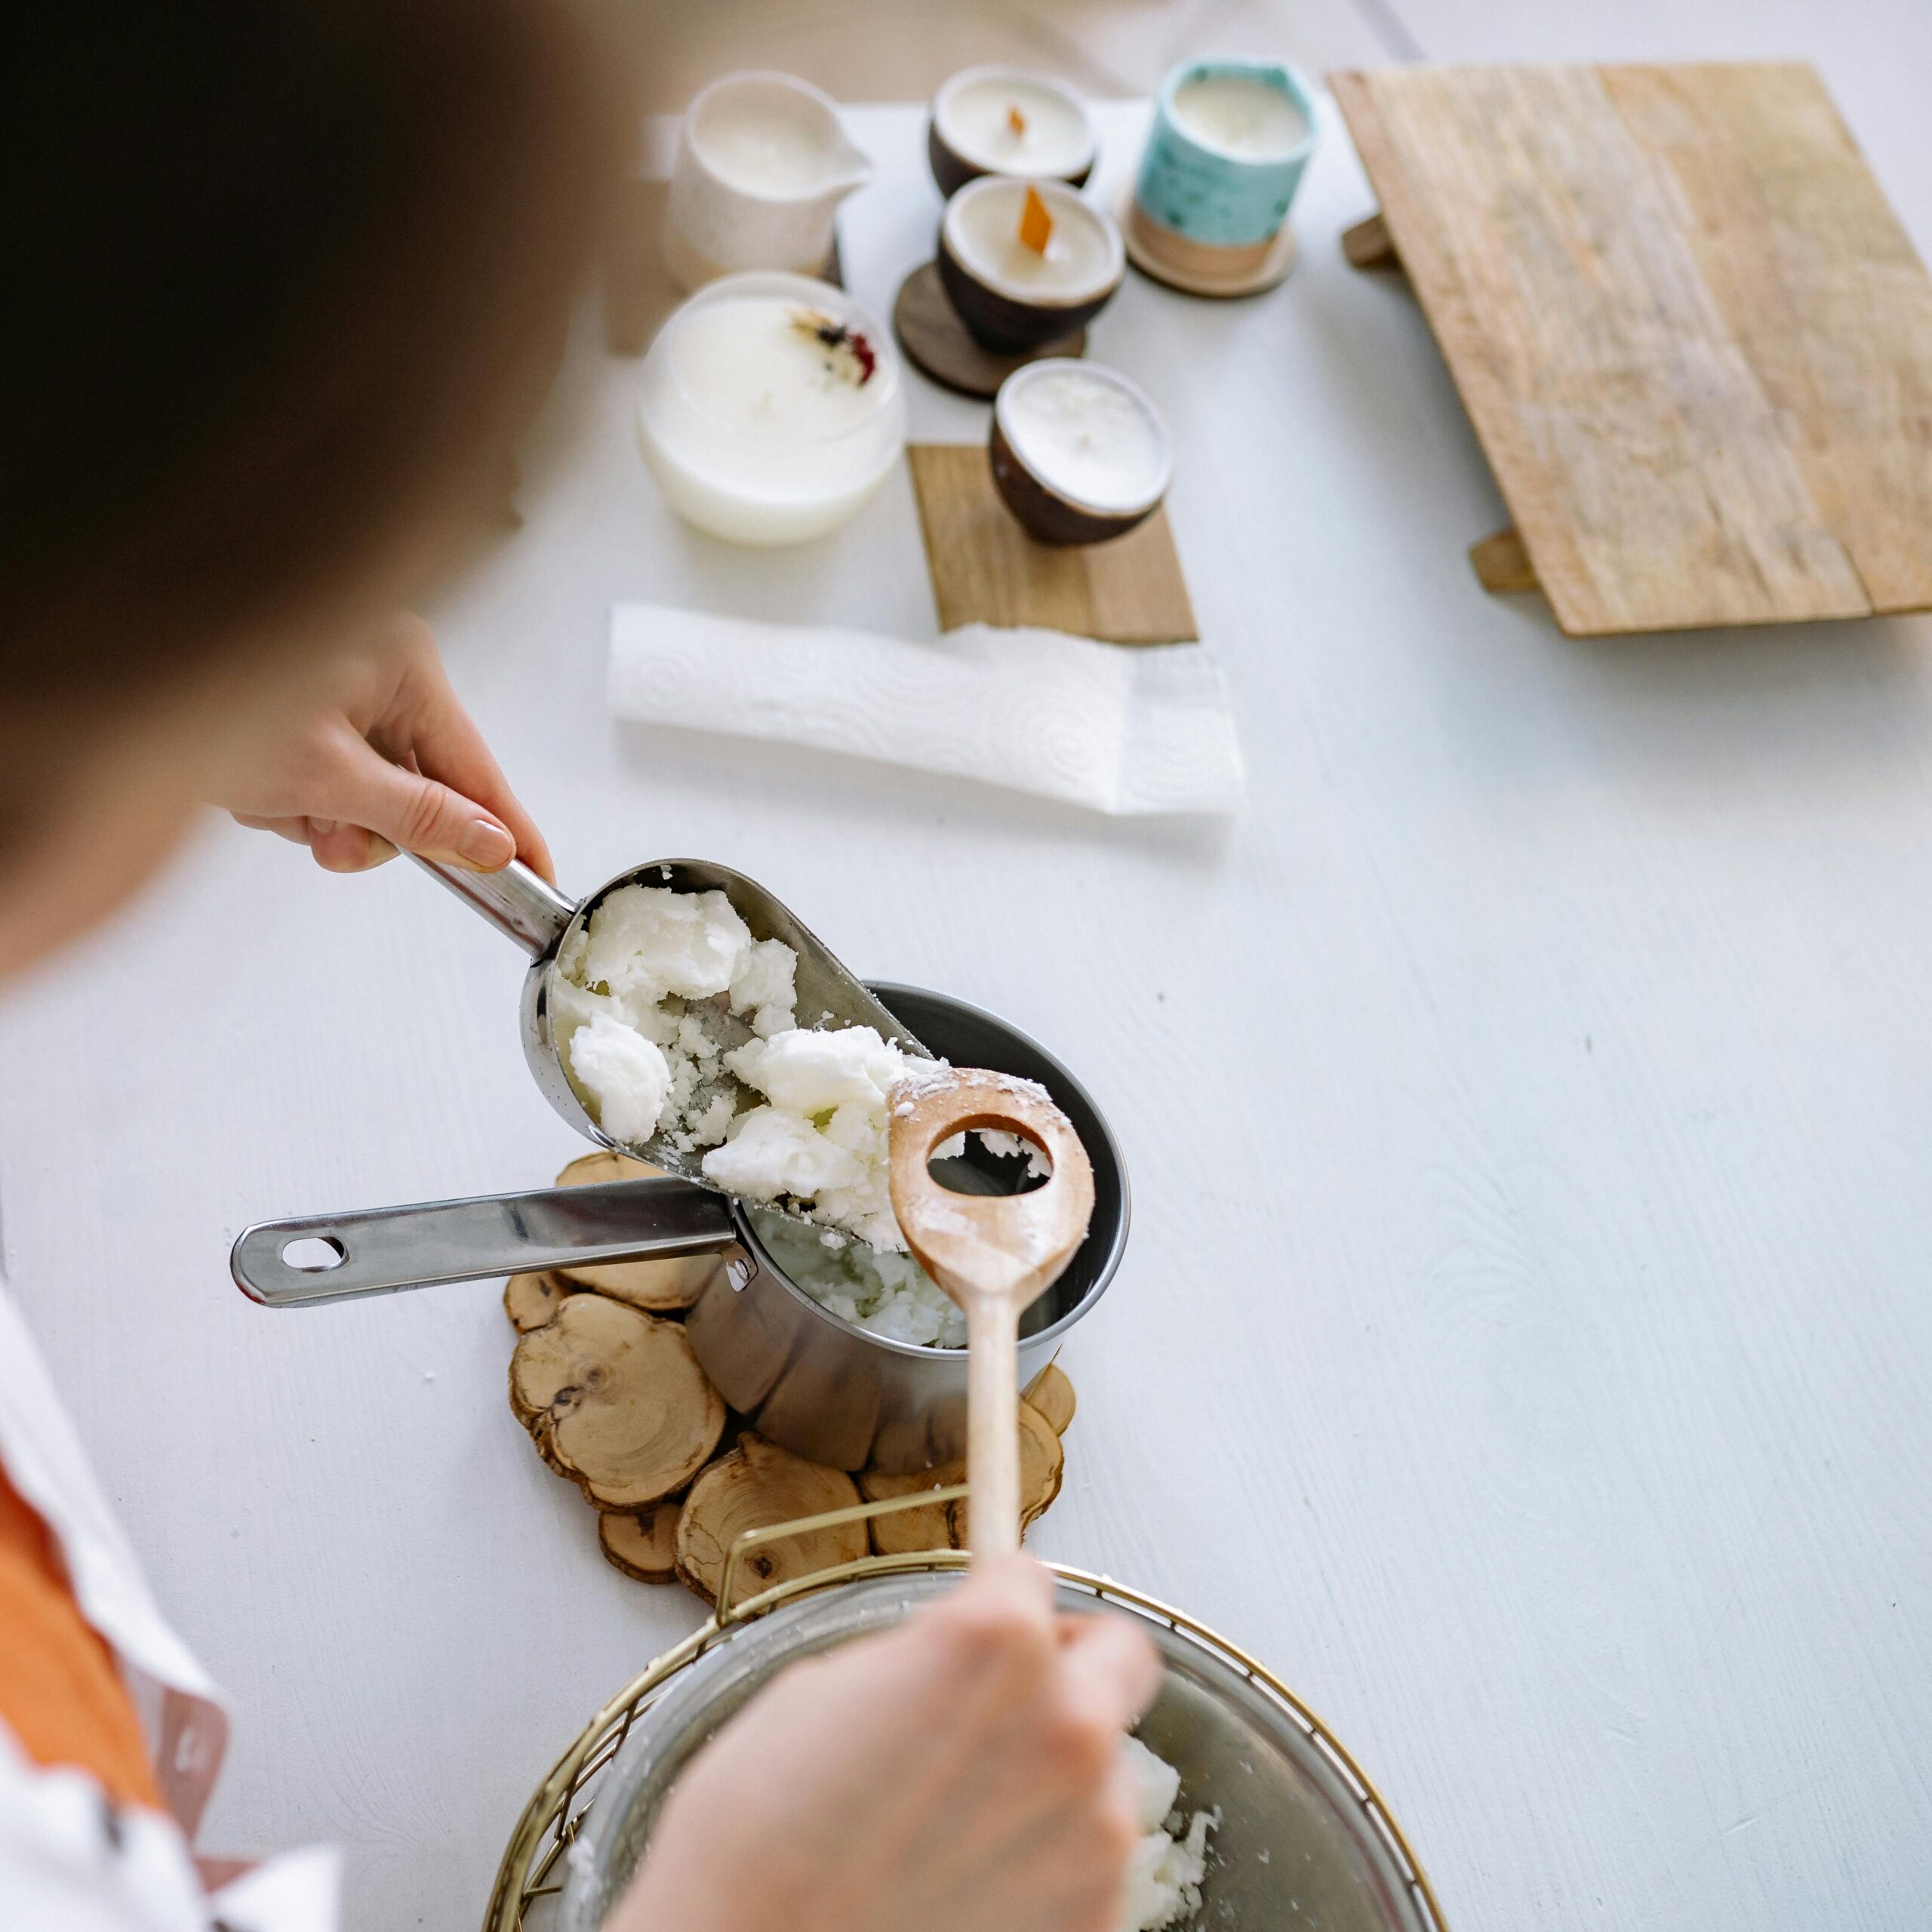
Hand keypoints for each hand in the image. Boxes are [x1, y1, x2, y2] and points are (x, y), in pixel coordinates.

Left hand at [218, 613, 551, 876]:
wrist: (108, 686)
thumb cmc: (202, 705)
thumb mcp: (326, 777)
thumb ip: (418, 816)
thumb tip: (490, 842)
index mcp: (402, 663)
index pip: (478, 767)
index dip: (507, 831)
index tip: (538, 877)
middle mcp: (378, 666)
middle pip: (417, 785)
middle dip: (368, 825)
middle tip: (327, 839)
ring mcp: (340, 686)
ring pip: (366, 790)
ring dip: (317, 814)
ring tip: (267, 798)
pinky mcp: (305, 708)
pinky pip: (327, 778)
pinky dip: (290, 799)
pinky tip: (251, 785)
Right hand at [609, 1555, 1161, 1931]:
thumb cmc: (759, 1839)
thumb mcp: (825, 1688)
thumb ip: (924, 1657)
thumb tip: (954, 1661)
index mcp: (997, 1640)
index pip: (1030, 1575)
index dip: (992, 1596)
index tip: (977, 1618)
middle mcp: (1069, 1723)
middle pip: (1122, 1657)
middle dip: (1073, 1665)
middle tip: (1011, 1700)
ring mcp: (1095, 1832)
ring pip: (1107, 1769)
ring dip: (1055, 1776)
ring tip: (961, 1820)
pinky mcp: (1099, 1919)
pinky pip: (1091, 1861)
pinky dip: (1046, 1861)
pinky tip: (970, 1881)